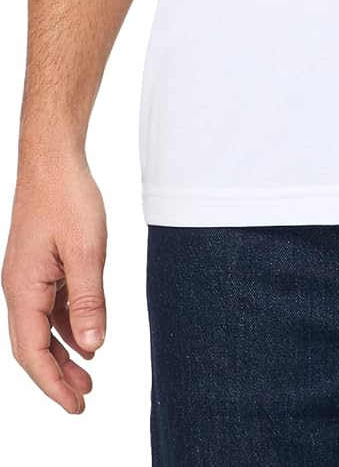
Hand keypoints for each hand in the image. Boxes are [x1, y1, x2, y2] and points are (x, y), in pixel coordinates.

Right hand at [2, 153, 107, 411]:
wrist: (53, 159)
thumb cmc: (66, 197)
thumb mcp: (87, 252)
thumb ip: (88, 301)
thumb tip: (93, 348)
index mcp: (23, 289)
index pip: (32, 352)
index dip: (53, 384)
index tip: (76, 406)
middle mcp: (20, 287)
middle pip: (33, 346)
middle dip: (57, 376)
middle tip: (83, 400)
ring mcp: (29, 276)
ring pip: (42, 327)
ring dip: (63, 352)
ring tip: (87, 376)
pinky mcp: (41, 264)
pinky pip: (51, 306)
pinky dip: (67, 325)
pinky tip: (86, 336)